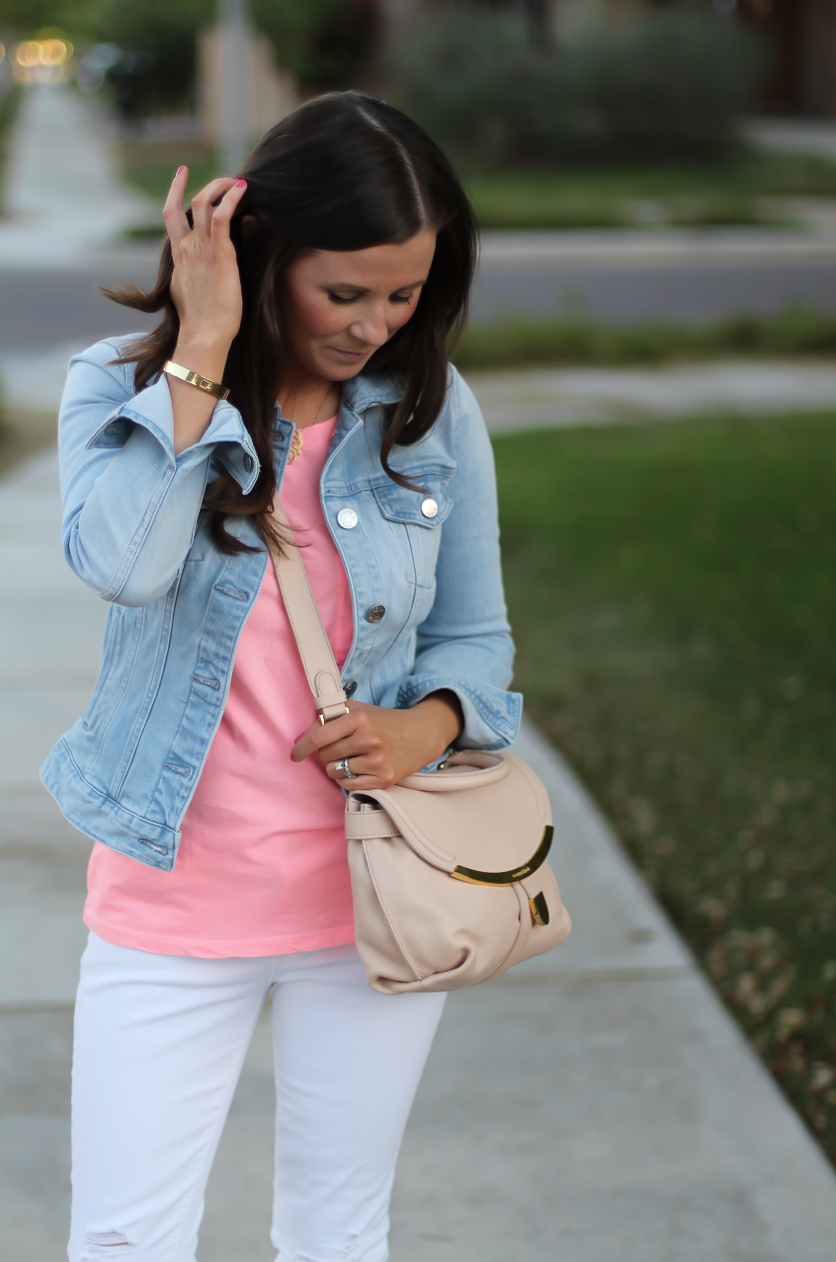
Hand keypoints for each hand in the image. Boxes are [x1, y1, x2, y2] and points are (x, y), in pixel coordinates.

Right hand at [162, 168, 247, 454]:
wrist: (203, 335)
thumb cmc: (203, 323)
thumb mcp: (195, 291)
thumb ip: (200, 271)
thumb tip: (212, 262)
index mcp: (179, 257)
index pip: (172, 216)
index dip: (175, 192)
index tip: (181, 176)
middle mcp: (186, 248)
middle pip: (187, 204)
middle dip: (205, 186)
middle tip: (224, 180)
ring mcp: (200, 248)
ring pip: (204, 203)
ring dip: (220, 187)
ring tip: (238, 182)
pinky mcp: (218, 253)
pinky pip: (221, 215)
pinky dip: (230, 198)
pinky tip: (242, 189)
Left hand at [291, 693, 463, 789]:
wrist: (422, 734)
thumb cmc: (386, 721)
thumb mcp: (361, 709)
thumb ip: (333, 716)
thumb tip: (305, 734)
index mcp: (361, 719)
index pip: (319, 737)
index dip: (302, 746)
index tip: (295, 753)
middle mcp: (369, 740)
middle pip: (326, 755)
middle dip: (327, 753)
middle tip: (341, 747)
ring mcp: (377, 762)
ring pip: (335, 772)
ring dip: (337, 766)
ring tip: (351, 757)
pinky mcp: (383, 779)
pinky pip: (348, 785)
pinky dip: (347, 778)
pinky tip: (358, 768)